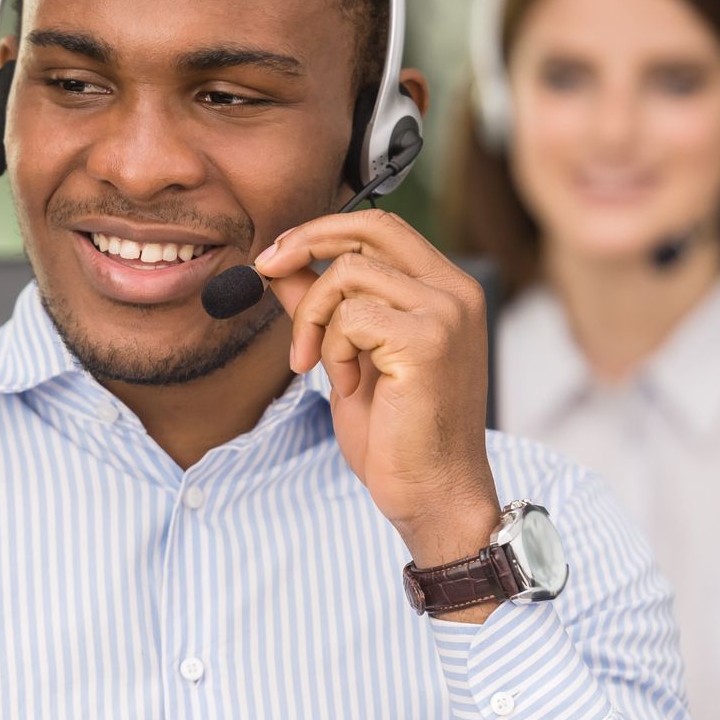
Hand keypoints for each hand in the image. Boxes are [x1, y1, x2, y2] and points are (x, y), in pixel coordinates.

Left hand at [254, 209, 500, 569]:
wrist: (432, 492)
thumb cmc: (396, 434)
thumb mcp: (349, 357)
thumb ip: (323, 308)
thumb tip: (280, 267)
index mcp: (445, 290)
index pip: (381, 227)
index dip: (322, 231)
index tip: (276, 256)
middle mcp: (454, 292)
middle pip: (366, 230)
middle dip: (303, 245)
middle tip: (265, 273)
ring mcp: (445, 313)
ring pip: (347, 275)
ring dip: (313, 321)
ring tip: (319, 368)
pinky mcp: (427, 340)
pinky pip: (349, 317)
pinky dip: (332, 352)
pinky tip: (348, 388)